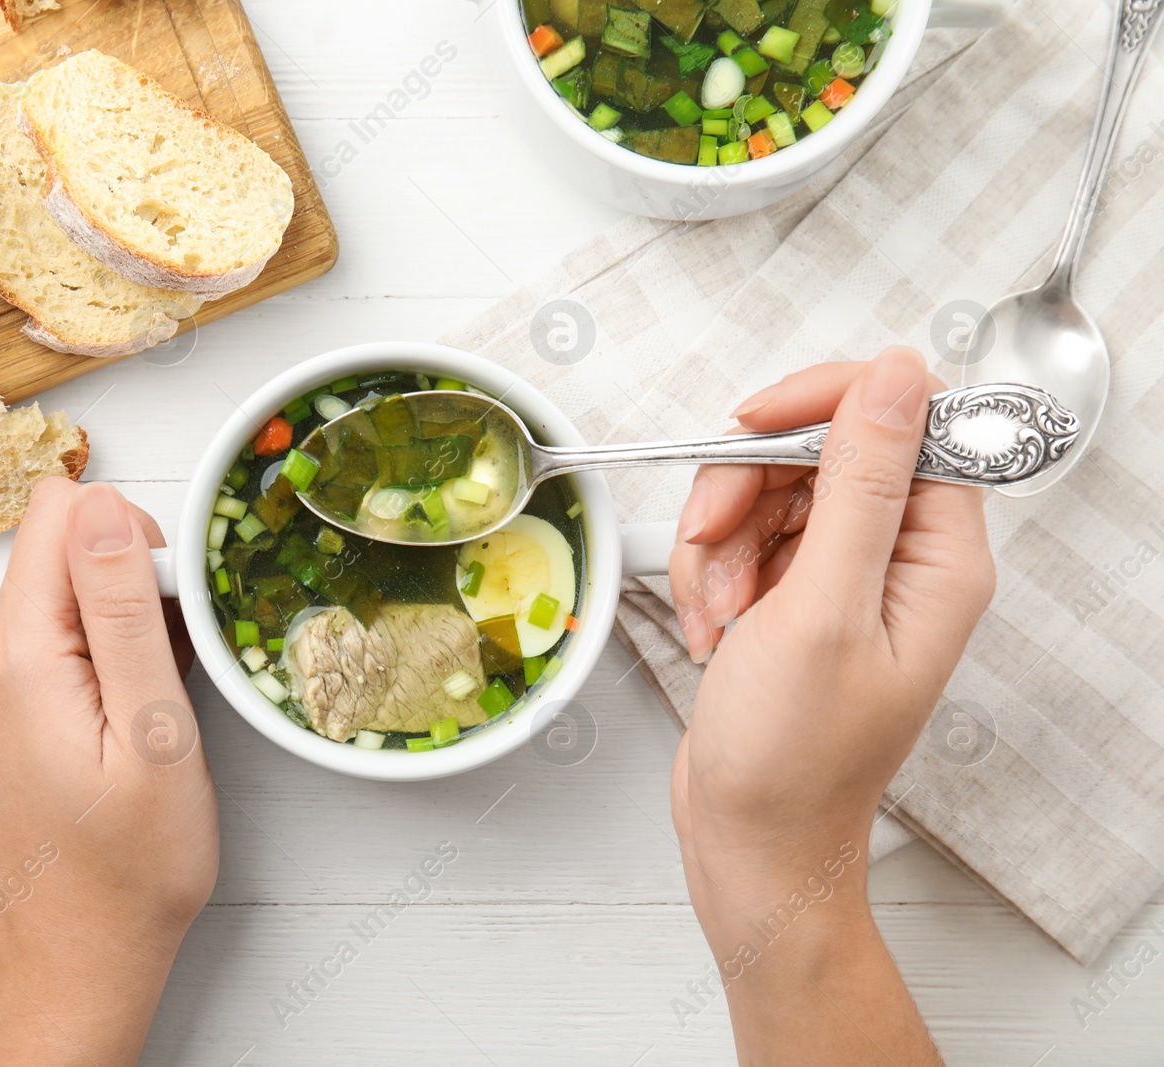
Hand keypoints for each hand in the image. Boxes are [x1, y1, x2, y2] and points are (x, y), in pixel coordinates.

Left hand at [0, 480, 218, 1066]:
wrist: (73, 960)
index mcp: (11, 658)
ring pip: (41, 606)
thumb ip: (121, 609)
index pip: (58, 514)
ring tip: (131, 723)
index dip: (127, 540)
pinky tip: (100, 734)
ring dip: (97, 641)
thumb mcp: (153, 733)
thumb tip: (99, 506)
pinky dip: (69, 673)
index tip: (162, 609)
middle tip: (156, 686)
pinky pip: (21, 653)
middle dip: (118, 598)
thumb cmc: (128, 870)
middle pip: (52, 560)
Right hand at [667, 349, 993, 1064]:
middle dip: (745, 490)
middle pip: (819, 450)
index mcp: (940, 556)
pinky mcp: (795, 594)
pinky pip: (742, 536)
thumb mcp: (822, 607)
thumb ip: (860, 482)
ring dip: (717, 541)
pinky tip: (711, 628)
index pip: (906, 418)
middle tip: (713, 544)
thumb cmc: (794, 758)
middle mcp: (899, 558)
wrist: (750, 840)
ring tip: (715, 613)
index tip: (754, 425)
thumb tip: (897, 375)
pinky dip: (709, 572)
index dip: (825, 406)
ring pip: (767, 490)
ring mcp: (843, 576)